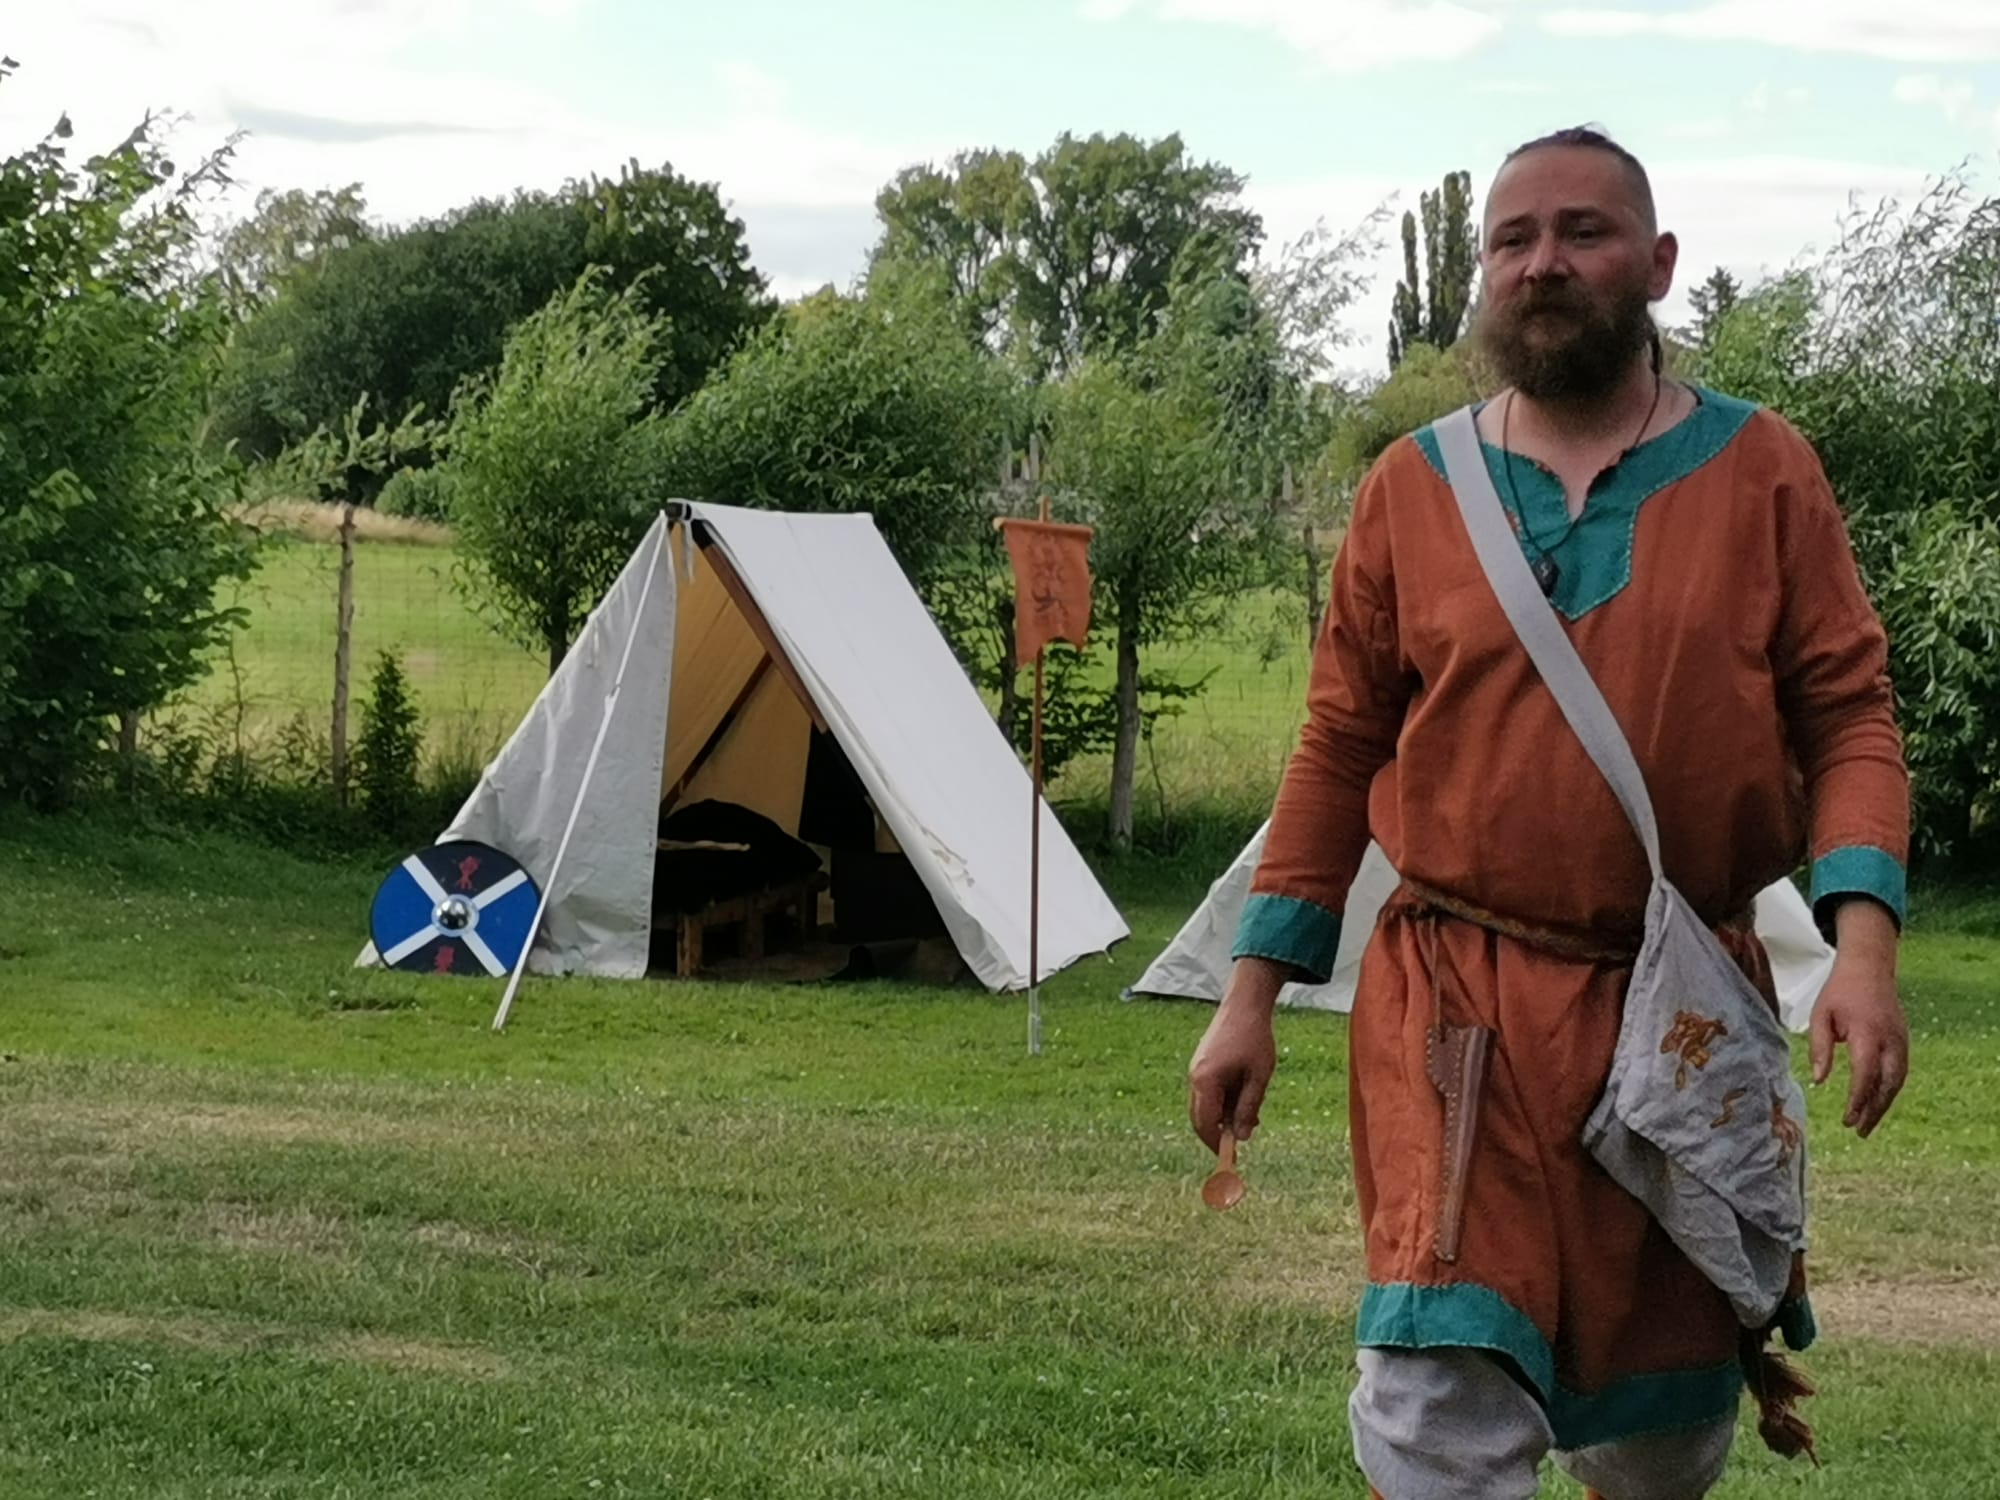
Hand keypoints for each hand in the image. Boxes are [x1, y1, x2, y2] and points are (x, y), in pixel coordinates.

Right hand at [1187, 959, 1282, 1152]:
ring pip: (1204, 1104)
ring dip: (1223, 1115)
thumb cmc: (1254, 1039)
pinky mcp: (1202, 1063)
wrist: (1244, 1005)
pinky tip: (1243, 1096)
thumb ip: (1248, 1108)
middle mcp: (1195, 1076)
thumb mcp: (1258, 1077)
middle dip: (1218, 1132)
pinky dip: (1222, 1101)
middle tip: (1240, 1141)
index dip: (1215, 1143)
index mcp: (1205, 1081)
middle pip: (1199, 1117)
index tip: (1229, 1157)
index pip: (1205, 1123)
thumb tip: (1242, 1136)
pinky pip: (1208, 1091)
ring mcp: (1196, 1069)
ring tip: (1251, 1115)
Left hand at [1809, 900, 1908, 1137]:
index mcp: (1868, 1033)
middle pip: (1888, 1084)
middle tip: (1858, 1131)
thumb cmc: (1840, 992)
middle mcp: (1891, 1040)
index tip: (1847, 1119)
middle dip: (1874, 1110)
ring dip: (1883, 1104)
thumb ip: (1820, 1048)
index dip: (1858, 1099)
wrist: (1869, 968)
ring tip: (1866, 1124)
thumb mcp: (1821, 1016)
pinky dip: (1889, 1090)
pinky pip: (1900, 1072)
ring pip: (1897, 1081)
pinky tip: (1876, 1103)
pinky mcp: (1904, 1042)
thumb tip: (1820, 1082)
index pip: (1865, 1074)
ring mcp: (1901, 1041)